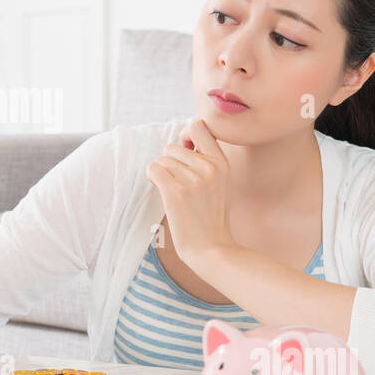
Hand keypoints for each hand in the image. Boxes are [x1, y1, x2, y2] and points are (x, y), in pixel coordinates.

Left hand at [145, 118, 236, 266]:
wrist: (211, 247)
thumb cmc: (210, 216)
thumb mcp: (218, 182)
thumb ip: (205, 160)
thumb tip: (182, 138)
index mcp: (221, 163)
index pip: (198, 126)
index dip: (185, 135)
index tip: (185, 151)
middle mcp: (209, 167)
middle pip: (173, 146)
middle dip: (170, 162)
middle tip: (178, 182)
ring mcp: (193, 179)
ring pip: (162, 160)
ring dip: (162, 174)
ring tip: (174, 192)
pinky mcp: (176, 191)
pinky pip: (154, 169)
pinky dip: (152, 178)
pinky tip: (161, 189)